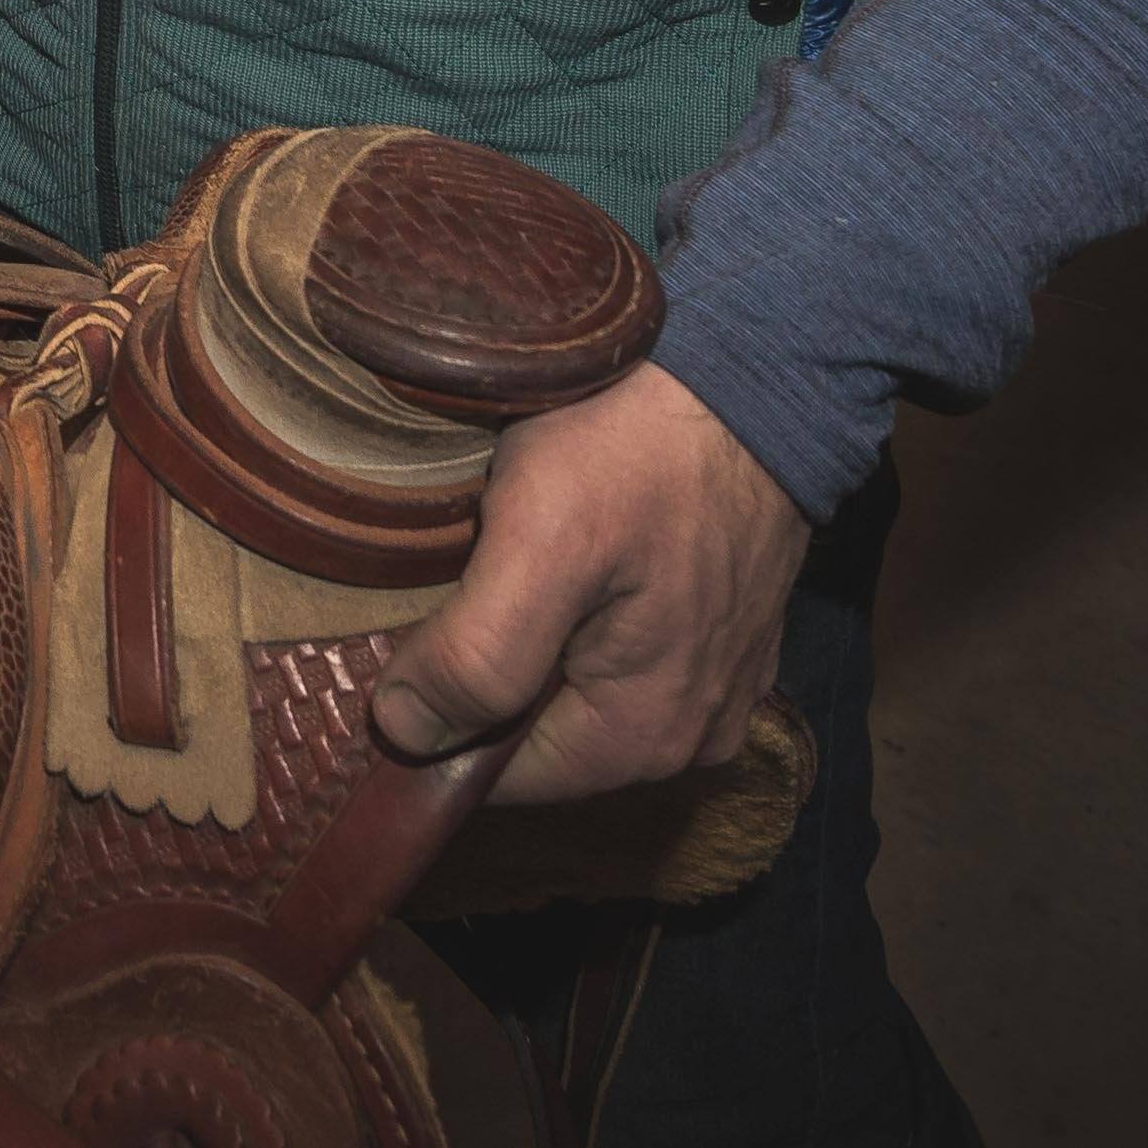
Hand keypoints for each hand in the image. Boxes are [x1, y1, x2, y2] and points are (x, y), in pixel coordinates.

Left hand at [368, 361, 803, 805]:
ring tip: (494, 557)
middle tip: (437, 584)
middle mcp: (693, 735)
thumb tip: (404, 732)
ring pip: (577, 686)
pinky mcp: (724, 626)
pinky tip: (558, 552)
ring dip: (529, 638)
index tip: (387, 649)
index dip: (431, 723)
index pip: (497, 777)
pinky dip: (579, 613)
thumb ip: (477, 656)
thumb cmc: (644, 451)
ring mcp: (718, 681)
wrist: (760, 370)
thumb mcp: (540, 544)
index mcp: (645, 740)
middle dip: (482, 675)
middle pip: (539, 733)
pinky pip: (623, 646)